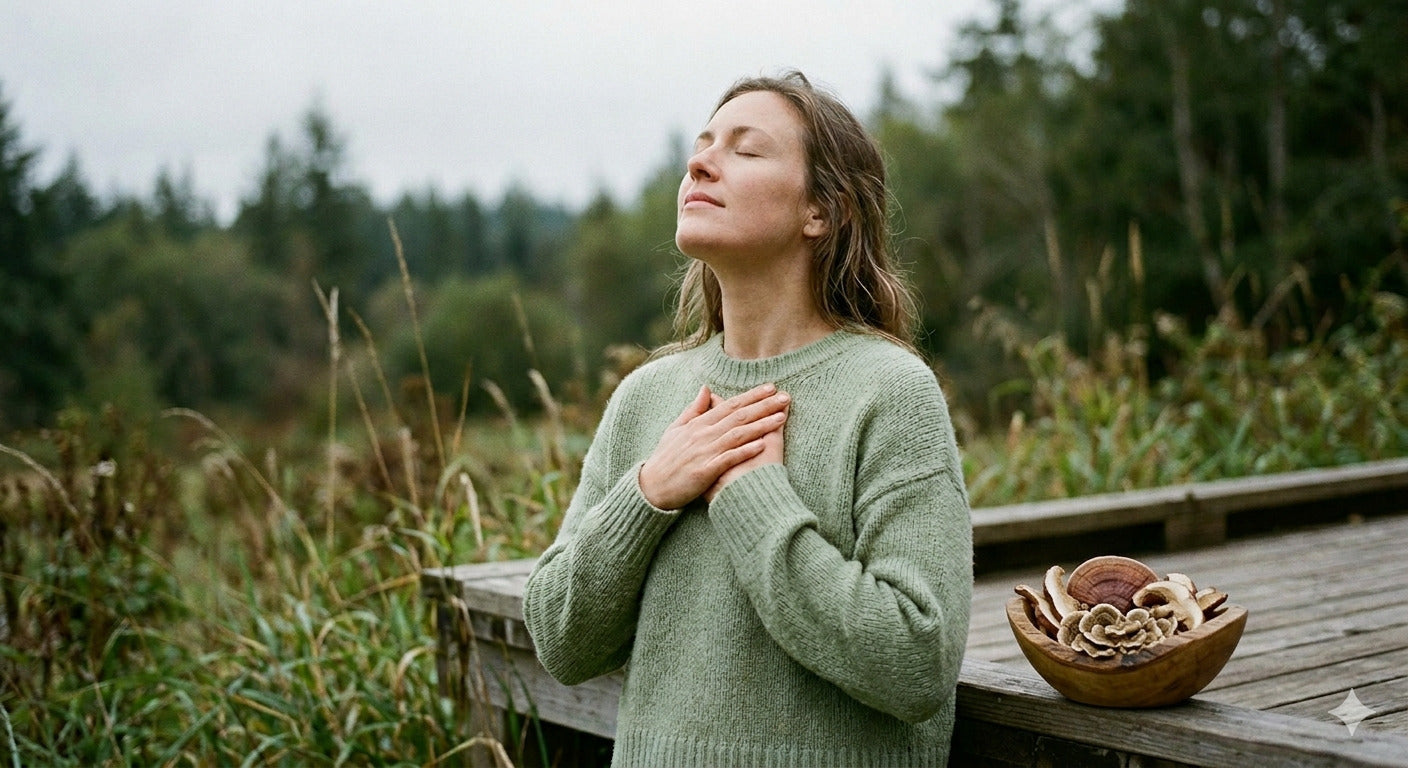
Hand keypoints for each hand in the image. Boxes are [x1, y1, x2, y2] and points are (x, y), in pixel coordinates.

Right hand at [638, 383, 789, 509]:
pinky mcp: (705, 471)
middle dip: (763, 405)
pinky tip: (762, 444)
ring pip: (737, 434)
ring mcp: (704, 452)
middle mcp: (703, 434)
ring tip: (781, 417)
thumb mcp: (676, 429)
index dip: (752, 396)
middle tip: (785, 397)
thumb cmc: (665, 459)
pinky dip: (745, 450)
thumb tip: (706, 388)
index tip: (771, 388)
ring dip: (761, 425)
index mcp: (698, 424)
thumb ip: (694, 409)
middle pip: (738, 416)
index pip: (729, 405)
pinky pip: (728, 458)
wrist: (651, 487)